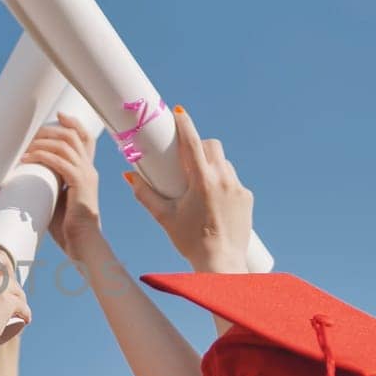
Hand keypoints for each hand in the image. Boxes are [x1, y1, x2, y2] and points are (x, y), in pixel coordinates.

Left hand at [20, 113, 101, 259]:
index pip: (85, 139)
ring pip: (66, 145)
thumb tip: (23, 174)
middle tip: (30, 134)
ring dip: (42, 142)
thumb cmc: (67, 226)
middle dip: (50, 130)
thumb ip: (46, 183)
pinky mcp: (80, 184)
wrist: (82, 243)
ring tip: (25, 148)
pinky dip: (42, 157)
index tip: (58, 115)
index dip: (73, 123)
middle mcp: (89, 169)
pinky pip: (60, 162)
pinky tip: (27, 159)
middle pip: (73, 136)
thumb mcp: (55, 198)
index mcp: (86, 171)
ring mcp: (86, 175)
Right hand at [127, 105, 253, 272]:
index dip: (185, 124)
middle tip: (186, 158)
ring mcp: (238, 188)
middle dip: (199, 146)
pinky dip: (222, 184)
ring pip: (224, 163)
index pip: (193, 142)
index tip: (179, 112)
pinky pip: (233, 181)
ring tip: (199, 184)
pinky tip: (213, 202)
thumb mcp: (164, 217)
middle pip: (212, 146)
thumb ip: (144, 194)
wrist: (221, 263)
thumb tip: (128, 176)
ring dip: (212, 165)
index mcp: (202, 181)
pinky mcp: (247, 198)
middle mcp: (223, 179)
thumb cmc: (190, 241)